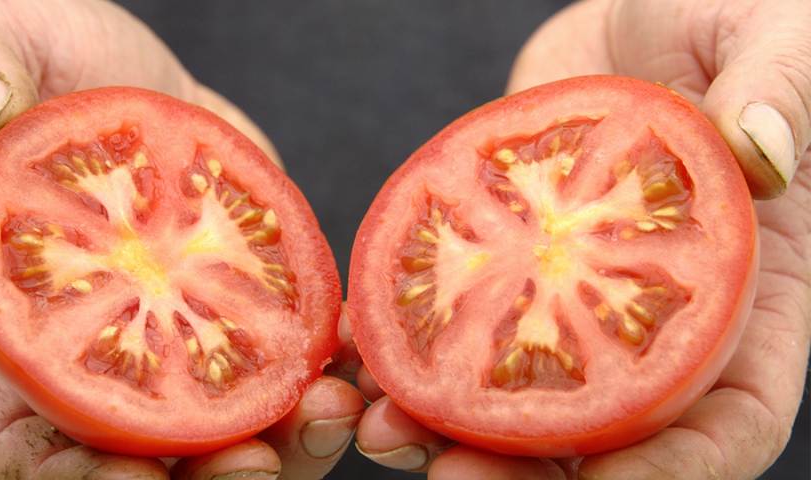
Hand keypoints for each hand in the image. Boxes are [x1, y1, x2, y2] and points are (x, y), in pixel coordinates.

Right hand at [0, 1, 362, 477]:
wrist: (102, 75)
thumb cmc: (21, 68)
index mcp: (20, 331)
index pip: (34, 451)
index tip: (133, 478)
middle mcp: (106, 356)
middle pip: (152, 464)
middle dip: (207, 475)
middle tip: (256, 460)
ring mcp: (185, 336)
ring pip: (236, 430)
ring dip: (287, 439)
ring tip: (330, 406)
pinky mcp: (248, 300)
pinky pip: (292, 354)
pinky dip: (328, 365)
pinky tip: (357, 344)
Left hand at [354, 0, 809, 477]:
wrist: (639, 15)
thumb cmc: (730, 22)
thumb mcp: (777, 30)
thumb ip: (782, 85)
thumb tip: (764, 150)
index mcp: (745, 295)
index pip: (729, 421)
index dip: (671, 472)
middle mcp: (655, 319)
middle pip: (601, 434)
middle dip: (526, 473)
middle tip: (449, 478)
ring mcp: (572, 297)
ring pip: (515, 393)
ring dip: (445, 425)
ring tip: (378, 425)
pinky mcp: (508, 261)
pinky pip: (455, 316)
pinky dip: (403, 340)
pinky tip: (355, 347)